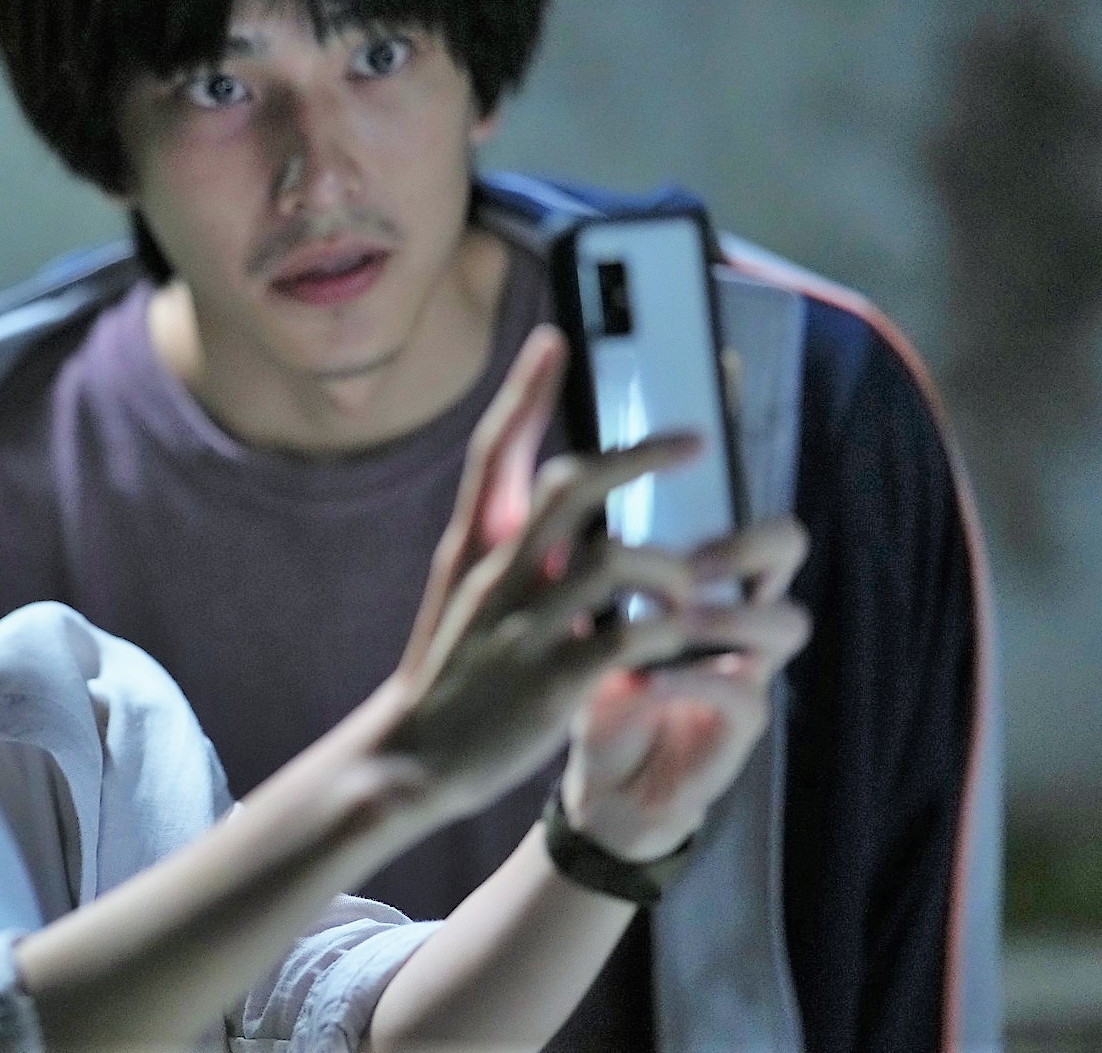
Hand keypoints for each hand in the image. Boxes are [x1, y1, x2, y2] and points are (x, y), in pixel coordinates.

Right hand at [377, 325, 722, 825]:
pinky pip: (629, 640)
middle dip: (639, 455)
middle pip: (572, 487)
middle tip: (693, 441)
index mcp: (474, 550)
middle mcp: (497, 576)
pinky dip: (669, 635)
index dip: (525, 392)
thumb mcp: (462, 593)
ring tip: (691, 583)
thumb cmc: (449, 673)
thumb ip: (507, 545)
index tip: (553, 339)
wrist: (408, 760)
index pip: (498, 452)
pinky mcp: (552, 684)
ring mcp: (523, 628)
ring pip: (614, 559)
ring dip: (668, 564)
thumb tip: (554, 501)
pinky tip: (688, 641)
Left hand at [563, 522, 811, 862]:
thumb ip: (588, 573)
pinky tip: (648, 680)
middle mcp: (743, 622)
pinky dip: (694, 679)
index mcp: (713, 589)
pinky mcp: (740, 728)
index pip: (758, 528)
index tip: (676, 520)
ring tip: (673, 622)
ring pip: (786, 622)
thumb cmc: (601, 689)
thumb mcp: (589, 623)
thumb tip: (560, 505)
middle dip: (743, 547)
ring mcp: (750, 671)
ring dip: (725, 614)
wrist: (606, 781)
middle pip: (788, 553)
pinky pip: (744, 691)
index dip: (731, 508)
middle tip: (689, 565)